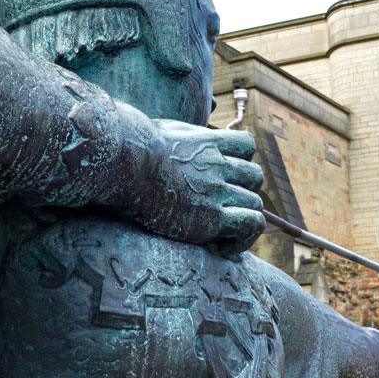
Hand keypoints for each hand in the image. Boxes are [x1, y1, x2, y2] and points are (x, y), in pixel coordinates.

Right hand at [115, 117, 264, 254]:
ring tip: (222, 235)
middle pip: (254, 176)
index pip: (246, 145)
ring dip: (243, 218)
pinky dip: (244, 238)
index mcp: (207, 143)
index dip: (242, 160)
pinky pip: (250, 225)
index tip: (225, 175)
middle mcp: (217, 165)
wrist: (122, 162)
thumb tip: (166, 138)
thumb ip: (178, 137)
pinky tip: (222, 247)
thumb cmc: (129, 149)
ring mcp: (217, 190)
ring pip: (256, 203)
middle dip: (243, 192)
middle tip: (222, 209)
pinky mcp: (212, 217)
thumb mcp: (161, 130)